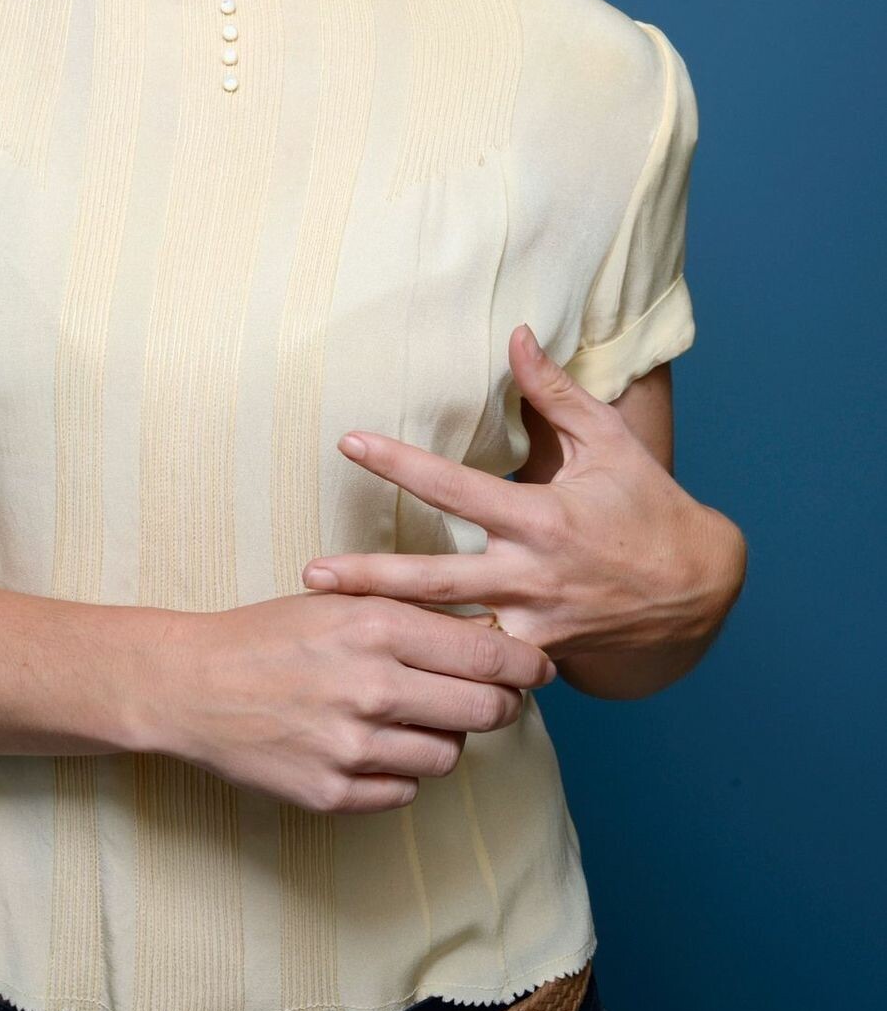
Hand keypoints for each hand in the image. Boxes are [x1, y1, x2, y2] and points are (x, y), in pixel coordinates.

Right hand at [150, 589, 557, 815]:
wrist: (194, 683)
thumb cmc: (272, 633)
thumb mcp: (344, 601)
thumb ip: (414, 616)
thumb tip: (492, 633)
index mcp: (378, 627)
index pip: (489, 653)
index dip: (527, 664)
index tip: (539, 667)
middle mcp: (373, 688)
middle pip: (484, 710)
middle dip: (499, 704)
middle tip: (491, 697)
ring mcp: (353, 747)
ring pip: (448, 756)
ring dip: (444, 738)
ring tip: (411, 717)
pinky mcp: (333, 793)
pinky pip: (405, 792)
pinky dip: (400, 772)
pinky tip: (371, 745)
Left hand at [299, 324, 733, 660]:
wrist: (698, 591)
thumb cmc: (648, 506)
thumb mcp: (609, 441)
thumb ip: (554, 391)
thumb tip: (517, 334)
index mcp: (541, 518)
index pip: (454, 487)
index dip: (399, 463)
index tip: (350, 442)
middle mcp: (531, 576)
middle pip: (434, 580)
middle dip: (370, 577)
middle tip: (311, 575)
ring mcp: (534, 625)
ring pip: (449, 637)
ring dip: (391, 634)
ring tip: (328, 633)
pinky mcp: (539, 659)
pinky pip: (479, 670)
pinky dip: (438, 673)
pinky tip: (389, 676)